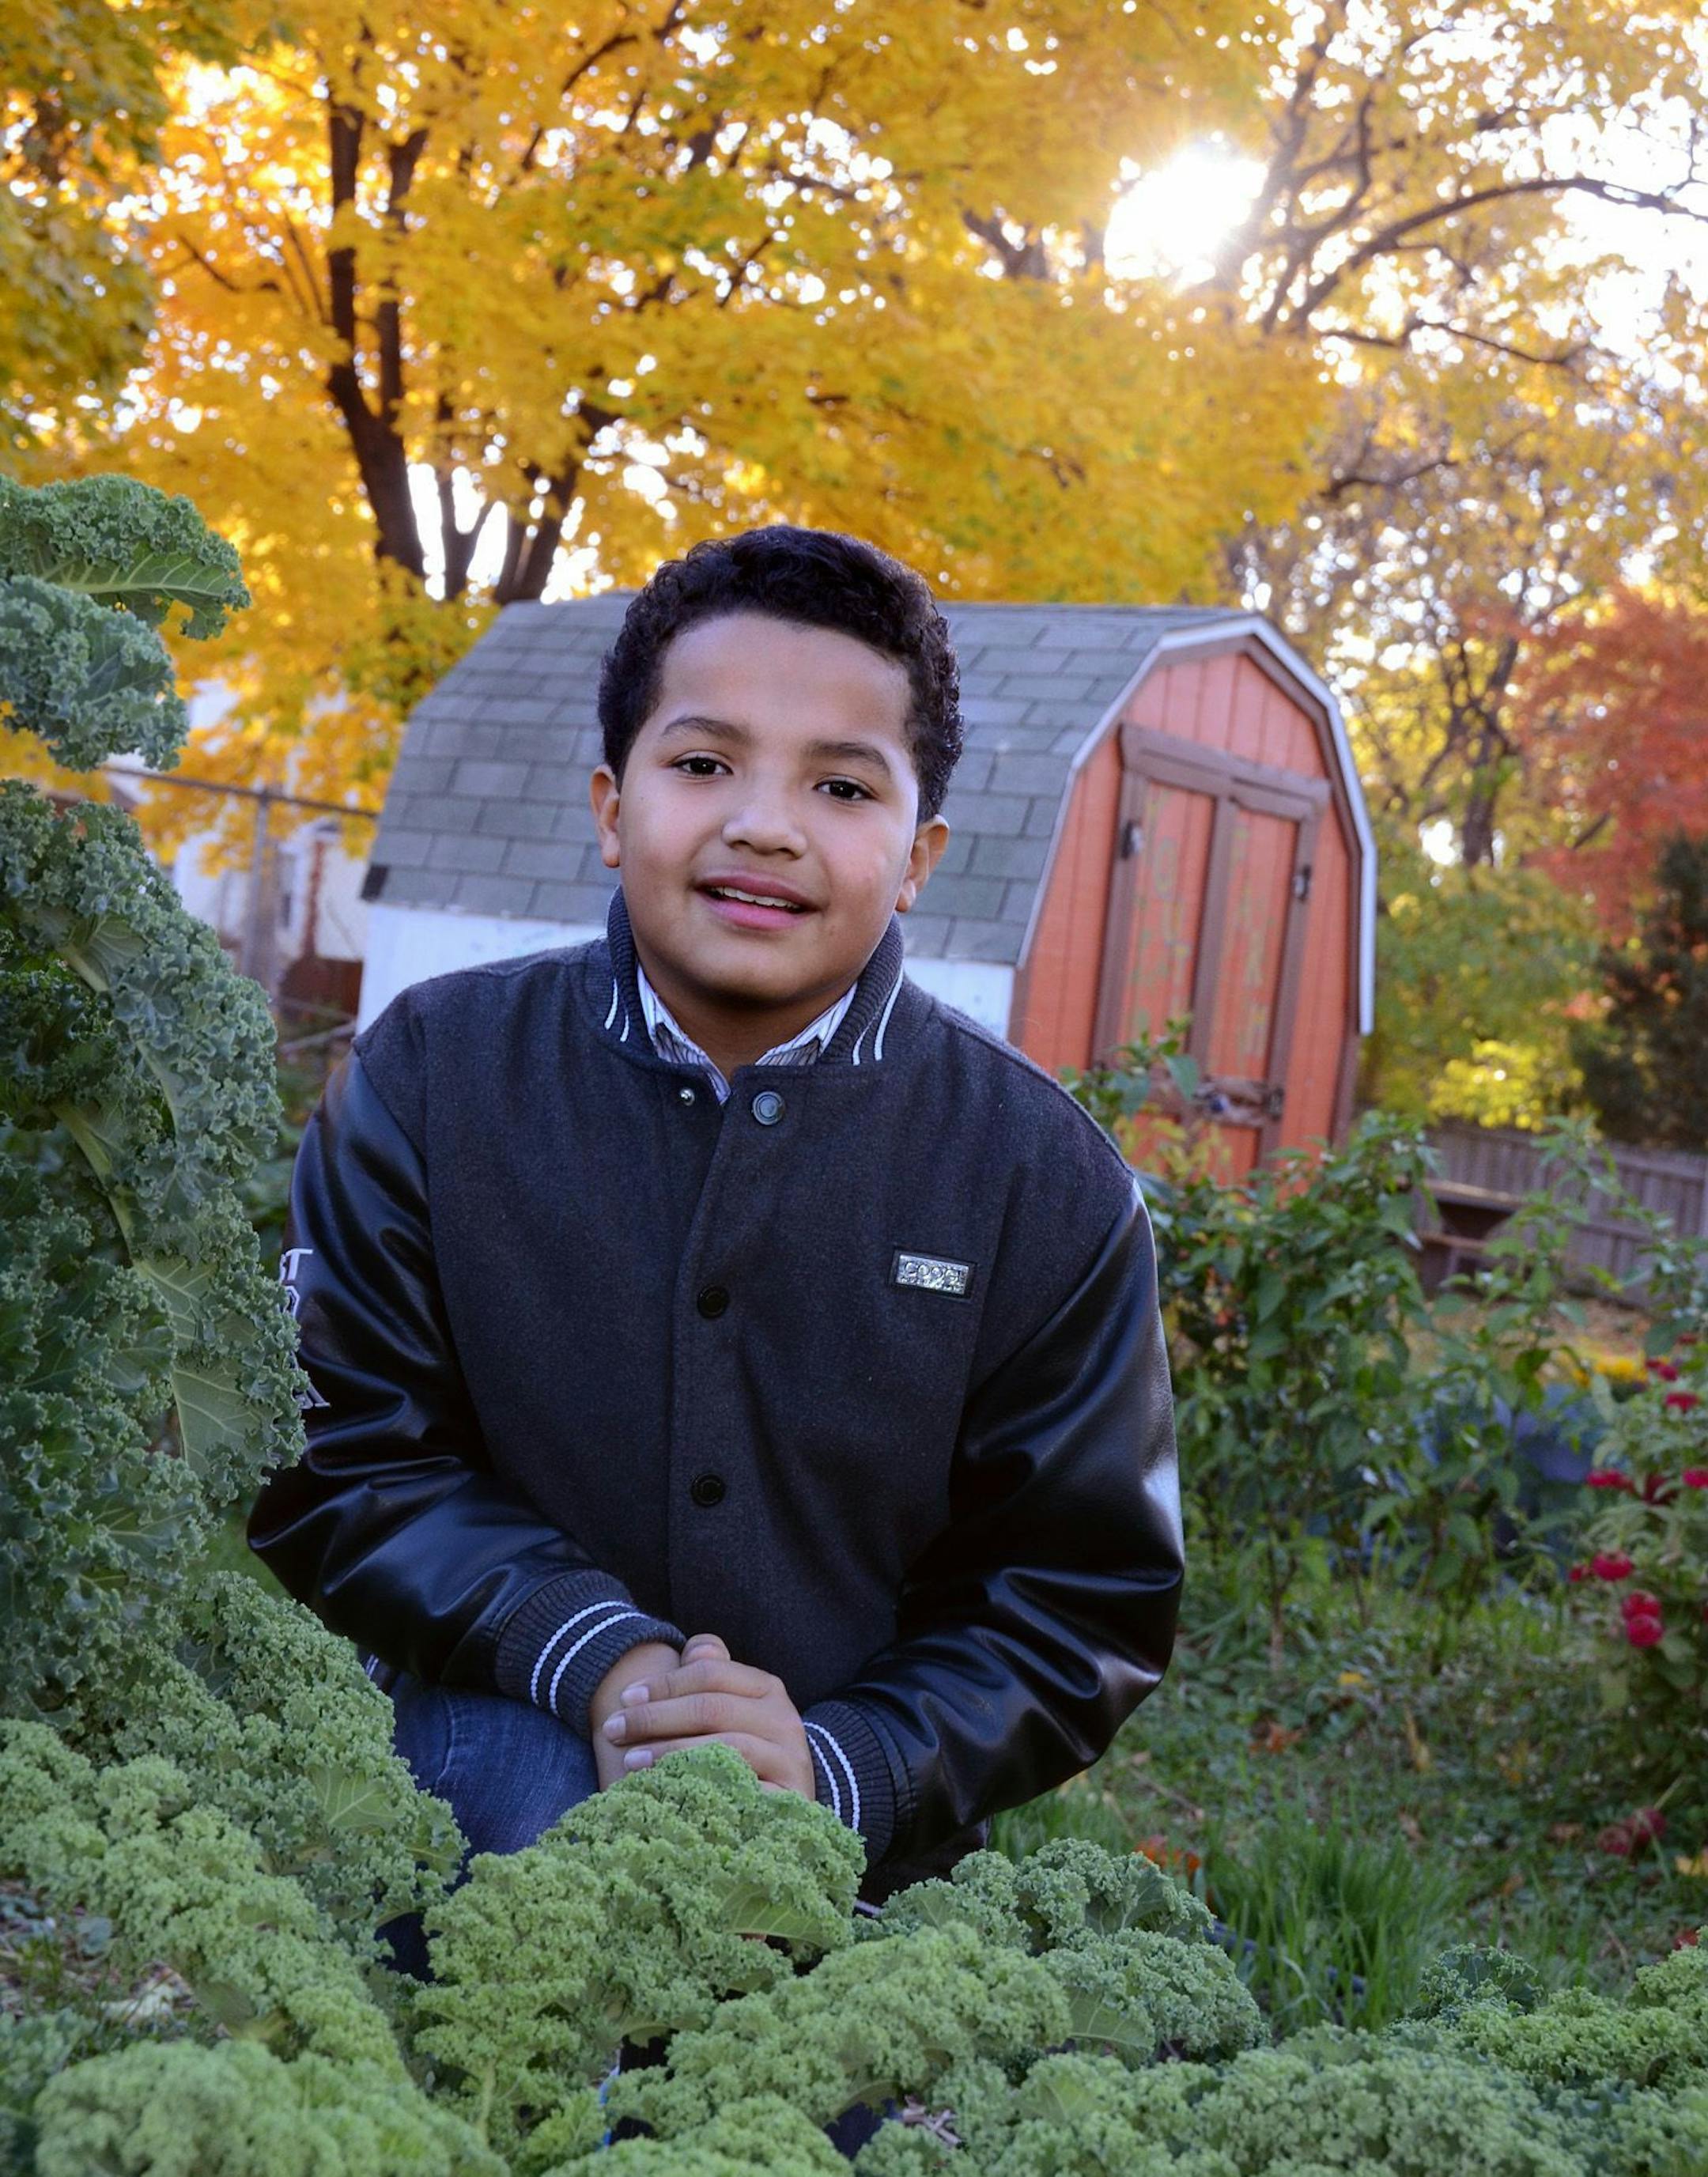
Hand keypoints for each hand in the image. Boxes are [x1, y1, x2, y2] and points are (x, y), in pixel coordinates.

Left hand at [599, 1631, 815, 1797]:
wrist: (786, 1810)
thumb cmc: (742, 1749)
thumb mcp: (730, 1708)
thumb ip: (710, 1674)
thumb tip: (695, 1649)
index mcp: (767, 1688)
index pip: (710, 1672)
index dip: (663, 1683)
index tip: (624, 1699)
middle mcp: (783, 1719)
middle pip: (711, 1707)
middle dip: (655, 1717)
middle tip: (613, 1730)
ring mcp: (788, 1759)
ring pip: (723, 1745)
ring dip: (669, 1752)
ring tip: (630, 1760)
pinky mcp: (786, 1799)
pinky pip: (738, 1789)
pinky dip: (698, 1787)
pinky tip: (667, 1790)